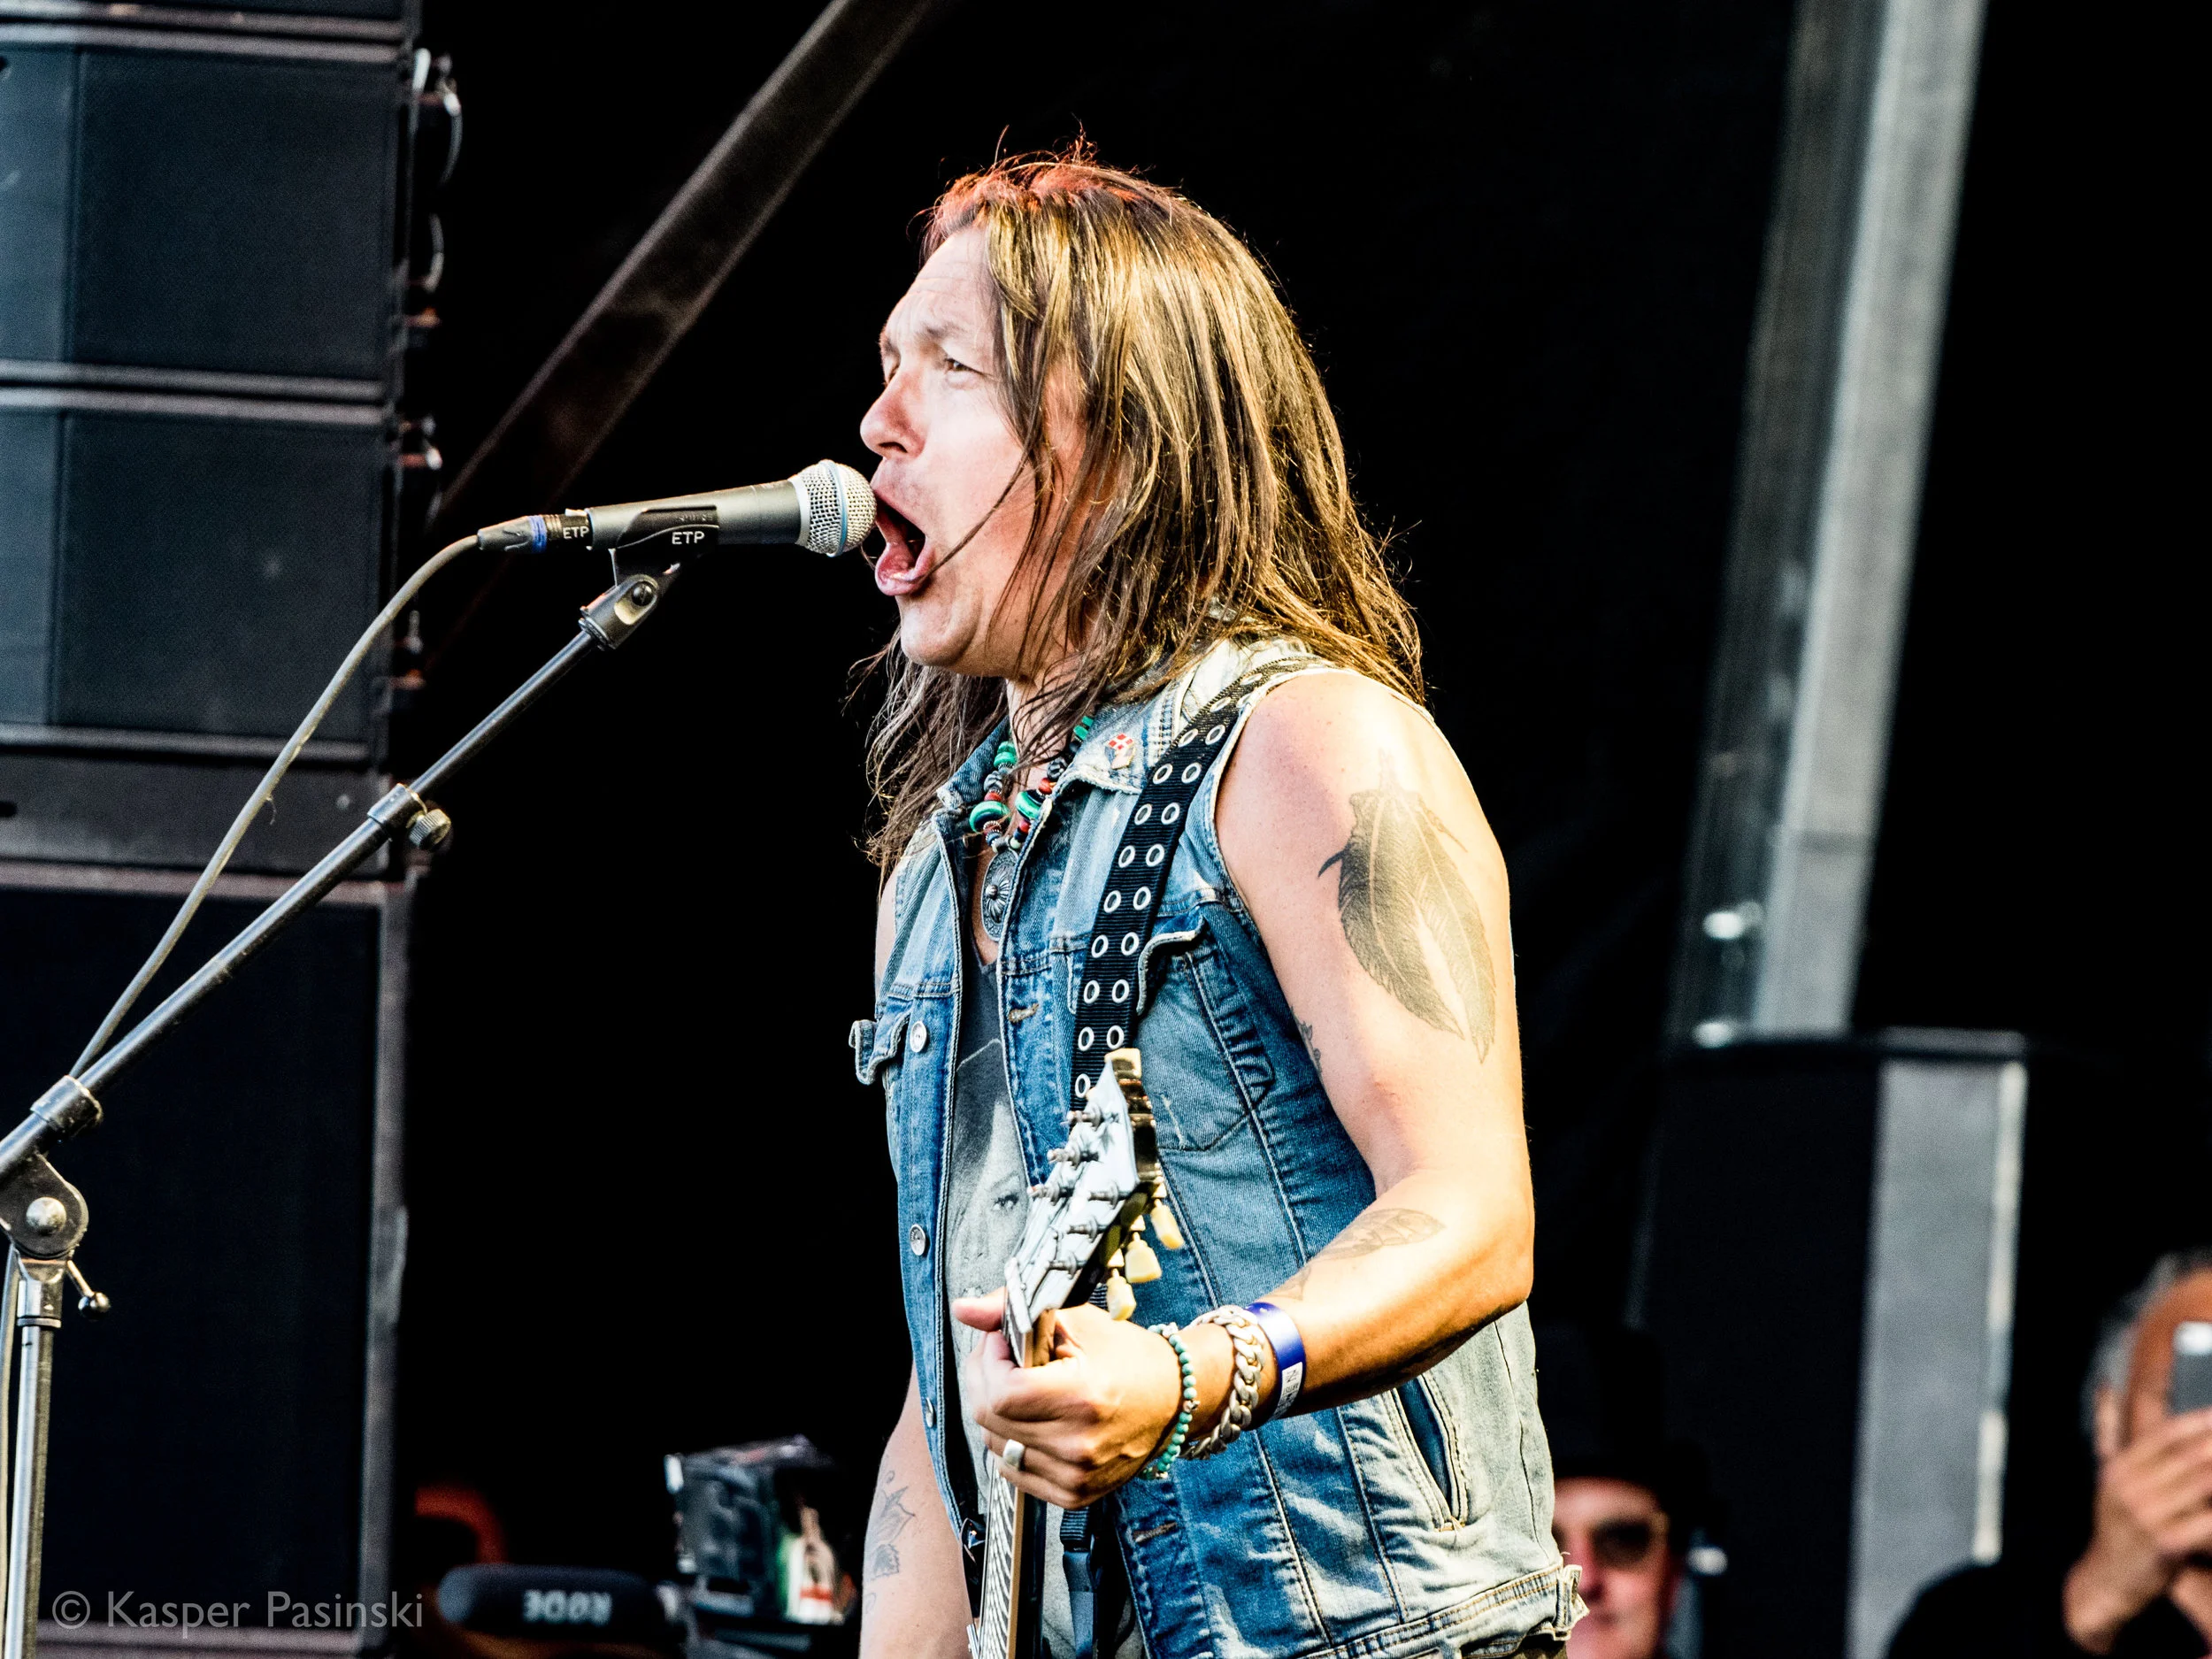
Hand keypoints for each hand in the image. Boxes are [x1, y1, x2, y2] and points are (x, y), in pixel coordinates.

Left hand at [952, 1291, 1223, 1508]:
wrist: (1171, 1398)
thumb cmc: (1127, 1356)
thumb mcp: (1074, 1320)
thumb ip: (1013, 1311)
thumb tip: (965, 1309)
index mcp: (1082, 1398)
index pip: (1000, 1393)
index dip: (989, 1362)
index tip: (1002, 1343)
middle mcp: (1078, 1445)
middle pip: (989, 1420)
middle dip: (986, 1381)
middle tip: (1008, 1359)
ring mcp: (1076, 1476)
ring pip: (995, 1446)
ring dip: (998, 1413)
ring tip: (1025, 1388)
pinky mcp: (1073, 1494)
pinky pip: (1013, 1470)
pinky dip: (1013, 1442)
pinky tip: (1036, 1419)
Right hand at [2064, 1406, 2211, 1650]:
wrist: (2106, 1580)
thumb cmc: (2117, 1526)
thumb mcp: (2107, 1478)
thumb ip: (2109, 1430)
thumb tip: (2105, 1385)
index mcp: (2119, 1468)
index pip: (2165, 1435)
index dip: (2198, 1422)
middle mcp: (2130, 1487)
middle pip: (2188, 1457)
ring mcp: (2147, 1515)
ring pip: (2203, 1485)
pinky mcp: (2166, 1544)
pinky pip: (2207, 1522)